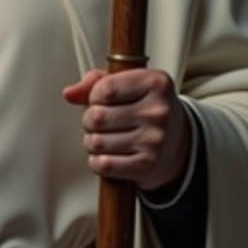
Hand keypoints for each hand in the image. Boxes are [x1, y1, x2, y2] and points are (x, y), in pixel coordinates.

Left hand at [62, 68, 190, 190]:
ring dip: (91, 141)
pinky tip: (106, 154)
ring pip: (96, 142)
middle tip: (98, 122)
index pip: (105, 88)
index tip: (100, 100)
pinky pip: (104, 165)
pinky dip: (97, 161)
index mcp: (155, 83)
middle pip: (97, 116)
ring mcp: (154, 140)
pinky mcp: (148, 165)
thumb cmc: (145, 107)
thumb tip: (69, 93)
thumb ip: (95, 82)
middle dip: (89, 120)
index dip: (93, 96)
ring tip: (103, 137)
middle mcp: (158, 111)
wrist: (177, 142)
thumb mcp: (128, 83)